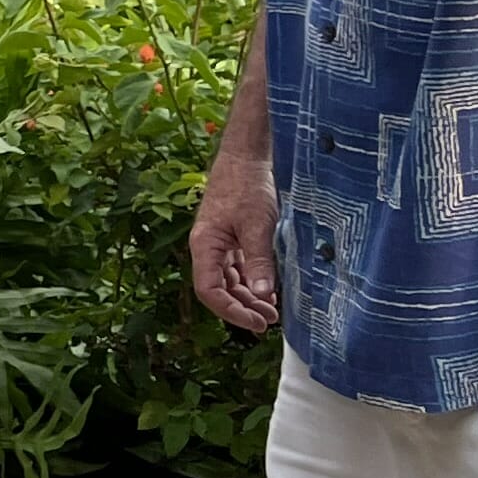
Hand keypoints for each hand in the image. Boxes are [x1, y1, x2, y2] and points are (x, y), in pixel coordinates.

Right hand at [190, 162, 280, 332]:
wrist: (247, 156)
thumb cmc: (246, 185)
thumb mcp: (256, 225)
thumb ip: (259, 261)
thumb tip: (263, 295)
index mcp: (204, 246)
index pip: (209, 291)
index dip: (230, 311)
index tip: (256, 322)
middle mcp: (208, 249)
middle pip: (219, 290)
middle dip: (242, 308)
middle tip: (270, 321)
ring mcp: (221, 244)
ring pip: (230, 281)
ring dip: (249, 297)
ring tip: (273, 309)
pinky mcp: (234, 238)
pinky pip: (239, 269)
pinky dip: (253, 281)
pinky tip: (270, 289)